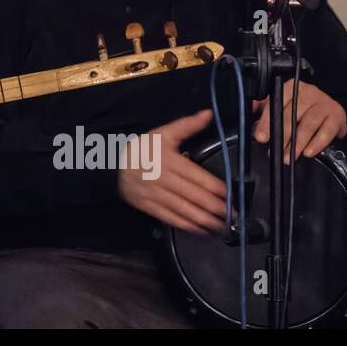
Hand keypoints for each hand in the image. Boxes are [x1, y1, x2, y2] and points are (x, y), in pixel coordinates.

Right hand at [117, 109, 226, 234]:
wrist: (113, 165)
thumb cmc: (143, 149)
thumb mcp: (163, 133)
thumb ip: (188, 125)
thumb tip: (209, 114)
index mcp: (170, 160)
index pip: (200, 178)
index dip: (219, 189)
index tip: (232, 195)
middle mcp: (164, 179)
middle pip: (195, 196)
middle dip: (217, 208)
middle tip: (233, 215)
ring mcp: (156, 195)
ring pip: (186, 211)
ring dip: (206, 221)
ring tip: (222, 226)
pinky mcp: (150, 207)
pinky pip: (172, 219)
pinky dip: (189, 227)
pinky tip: (202, 231)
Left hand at [252, 79, 346, 162]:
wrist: (329, 109)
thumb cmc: (301, 108)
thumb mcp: (281, 104)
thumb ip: (264, 107)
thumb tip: (248, 111)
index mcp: (290, 87)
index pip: (276, 103)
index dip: (267, 121)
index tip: (261, 137)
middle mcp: (308, 92)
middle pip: (292, 115)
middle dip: (282, 136)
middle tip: (276, 151)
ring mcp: (324, 103)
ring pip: (308, 124)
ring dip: (298, 143)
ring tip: (289, 156)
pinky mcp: (337, 115)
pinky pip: (326, 131)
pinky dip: (317, 143)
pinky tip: (309, 152)